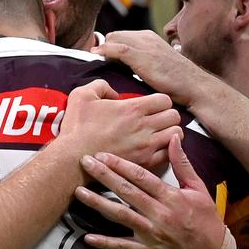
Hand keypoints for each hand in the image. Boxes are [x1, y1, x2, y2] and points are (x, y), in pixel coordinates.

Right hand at [59, 79, 181, 172]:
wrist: (72, 159)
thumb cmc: (76, 128)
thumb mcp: (82, 95)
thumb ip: (101, 85)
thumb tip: (113, 92)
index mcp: (133, 108)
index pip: (165, 99)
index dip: (160, 101)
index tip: (152, 105)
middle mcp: (144, 127)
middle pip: (174, 116)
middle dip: (167, 115)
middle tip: (158, 119)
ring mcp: (146, 146)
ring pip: (177, 135)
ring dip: (170, 132)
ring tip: (160, 133)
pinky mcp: (144, 163)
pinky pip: (169, 155)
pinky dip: (166, 150)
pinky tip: (156, 148)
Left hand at [76, 135, 227, 248]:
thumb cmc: (206, 219)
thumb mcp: (199, 189)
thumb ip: (183, 164)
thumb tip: (174, 138)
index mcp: (171, 197)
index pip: (142, 177)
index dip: (121, 165)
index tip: (103, 154)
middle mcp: (159, 214)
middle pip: (126, 192)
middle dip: (104, 176)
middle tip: (85, 163)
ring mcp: (151, 234)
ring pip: (120, 216)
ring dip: (98, 204)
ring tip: (79, 192)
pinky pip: (122, 247)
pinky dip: (105, 243)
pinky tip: (87, 237)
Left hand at [93, 30, 210, 107]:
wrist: (193, 86)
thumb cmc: (178, 81)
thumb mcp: (159, 65)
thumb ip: (144, 61)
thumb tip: (127, 66)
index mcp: (150, 38)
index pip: (122, 36)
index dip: (112, 46)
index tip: (105, 58)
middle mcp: (146, 37)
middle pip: (115, 35)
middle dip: (106, 47)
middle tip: (102, 62)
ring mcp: (144, 45)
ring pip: (114, 39)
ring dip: (104, 49)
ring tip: (98, 60)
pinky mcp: (142, 56)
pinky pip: (117, 49)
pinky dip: (105, 50)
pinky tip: (97, 54)